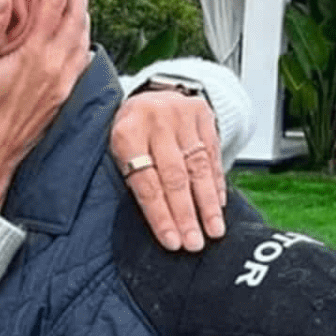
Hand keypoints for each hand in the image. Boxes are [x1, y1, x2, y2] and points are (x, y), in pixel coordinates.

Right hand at [0, 0, 90, 208]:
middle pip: (74, 18)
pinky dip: (84, 38)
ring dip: (84, 12)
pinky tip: (82, 34)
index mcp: (33, 54)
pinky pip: (81, 59)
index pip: (54, 6)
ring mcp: (62, 81)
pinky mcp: (63, 95)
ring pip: (82, 38)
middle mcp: (54, 66)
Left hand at [111, 91, 225, 250]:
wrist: (149, 93)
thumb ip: (130, 177)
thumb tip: (155, 223)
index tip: (172, 241)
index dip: (160, 215)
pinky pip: (213, 154)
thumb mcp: (116, 148)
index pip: (146, 182)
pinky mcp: (203, 115)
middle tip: (194, 243)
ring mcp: (182, 115)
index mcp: (126, 132)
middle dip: (186, 214)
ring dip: (208, 203)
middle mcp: (156, 121)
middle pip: (174, 176)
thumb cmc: (131, 129)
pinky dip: (216, 183)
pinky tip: (219, 205)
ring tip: (214, 230)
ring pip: (198, 167)